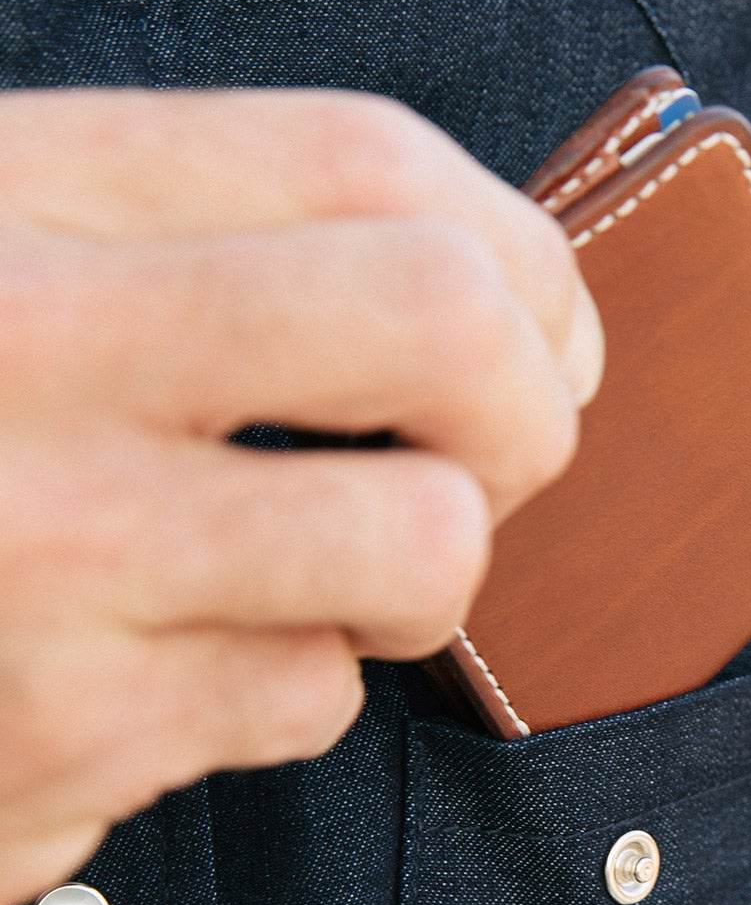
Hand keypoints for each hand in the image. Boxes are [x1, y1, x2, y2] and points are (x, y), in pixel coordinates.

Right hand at [0, 87, 603, 904]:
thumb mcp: (4, 260)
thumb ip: (188, 243)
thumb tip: (496, 293)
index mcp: (15, 193)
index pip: (371, 164)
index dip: (527, 250)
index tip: (542, 328)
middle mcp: (28, 349)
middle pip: (447, 327)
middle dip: (530, 408)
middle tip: (489, 457)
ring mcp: (44, 555)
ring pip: (416, 550)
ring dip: (411, 576)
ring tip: (318, 579)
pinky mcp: (54, 740)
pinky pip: (303, 702)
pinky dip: (278, 688)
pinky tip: (161, 665)